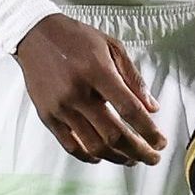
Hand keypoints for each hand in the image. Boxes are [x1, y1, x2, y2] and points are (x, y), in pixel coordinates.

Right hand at [14, 16, 167, 166]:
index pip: (129, 109)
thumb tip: (152, 107)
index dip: (148, 130)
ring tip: (131, 159)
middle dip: (138, 151)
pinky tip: (101, 157)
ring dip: (117, 157)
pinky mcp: (47, 116)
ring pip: (93, 145)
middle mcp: (77, 92)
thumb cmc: (76, 38)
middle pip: (113, 134)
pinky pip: (70, 145)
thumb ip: (133, 78)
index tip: (160, 142)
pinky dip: (88, 156)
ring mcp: (60, 107)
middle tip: (152, 158)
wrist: (34, 35)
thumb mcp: (111, 46)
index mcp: (97, 71)